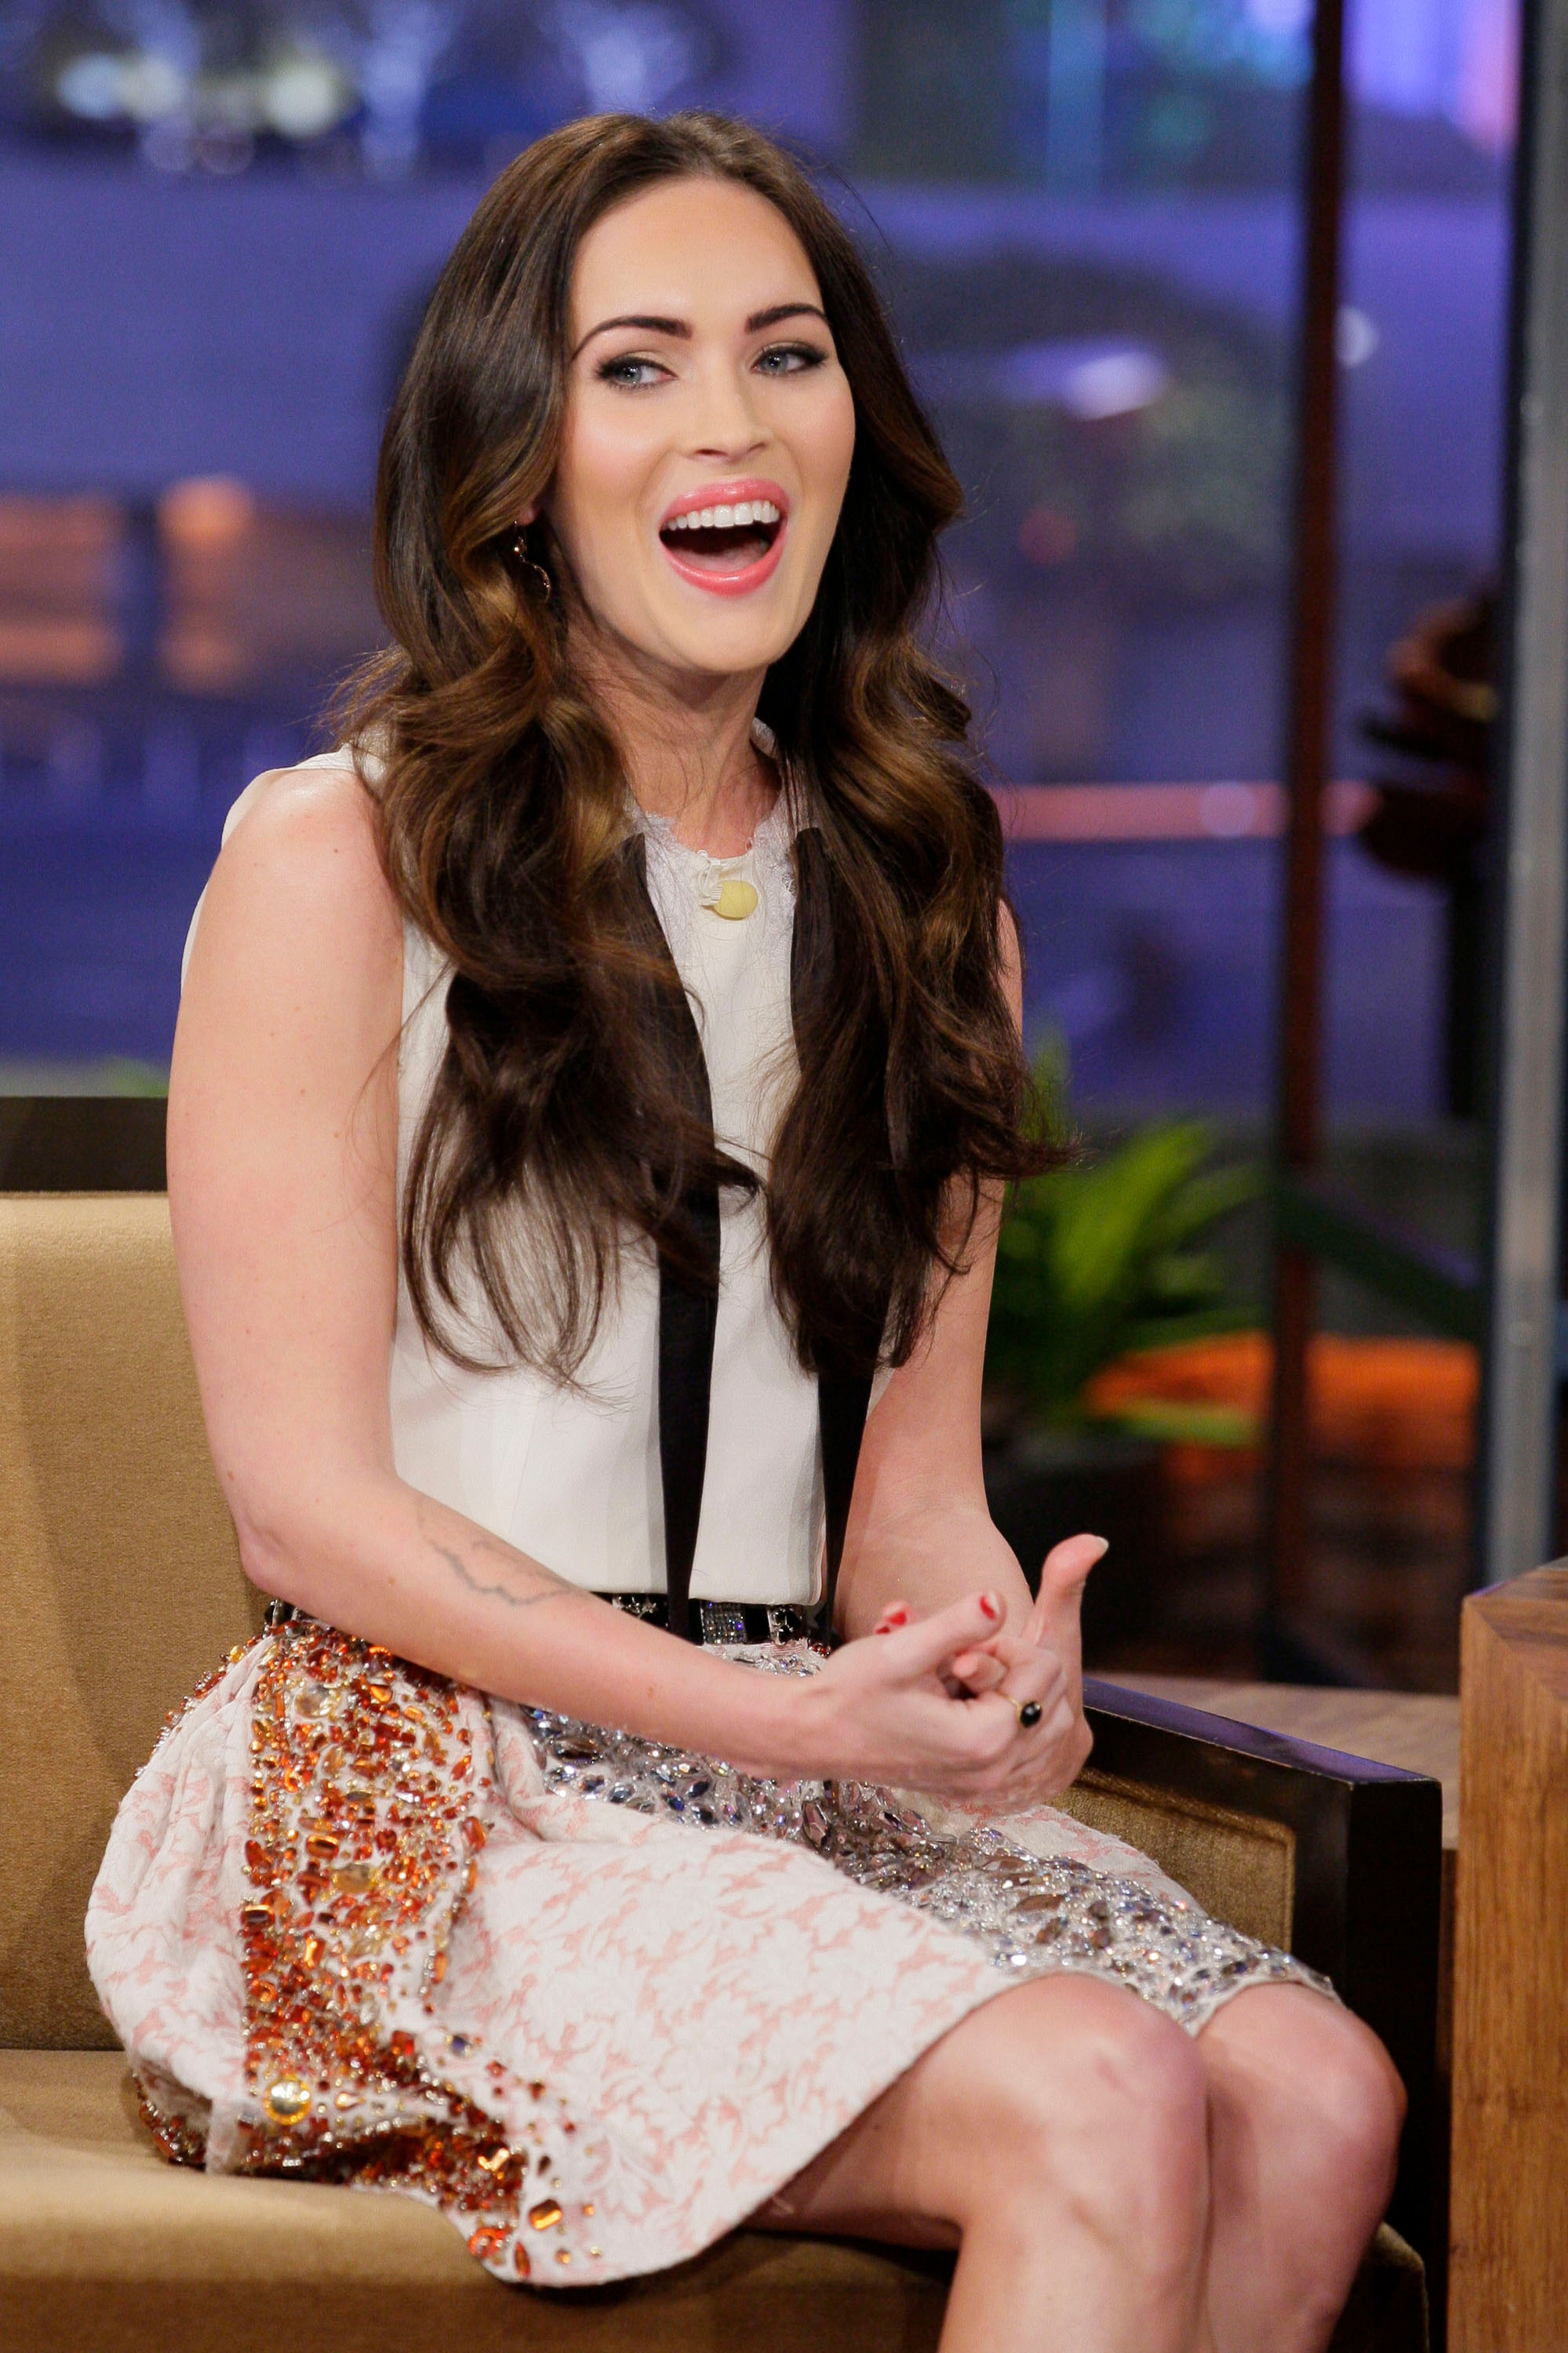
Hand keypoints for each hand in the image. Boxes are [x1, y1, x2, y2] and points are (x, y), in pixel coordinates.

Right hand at [869, 1532, 1106, 1806]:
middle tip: (972, 1656)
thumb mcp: (903, 1650)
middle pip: (1056, 1705)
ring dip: (1018, 1694)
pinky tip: (967, 1700)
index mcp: (983, 1739)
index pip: (1046, 1674)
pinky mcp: (972, 1786)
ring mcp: (984, 1785)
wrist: (814, 1736)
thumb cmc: (851, 1692)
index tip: (966, 1643)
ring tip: (970, 1677)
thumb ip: (957, 1624)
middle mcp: (992, 1771)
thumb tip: (999, 1600)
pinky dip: (1008, 1718)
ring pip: (1045, 1730)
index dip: (1011, 1645)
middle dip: (1022, 1671)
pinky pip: (1022, 1750)